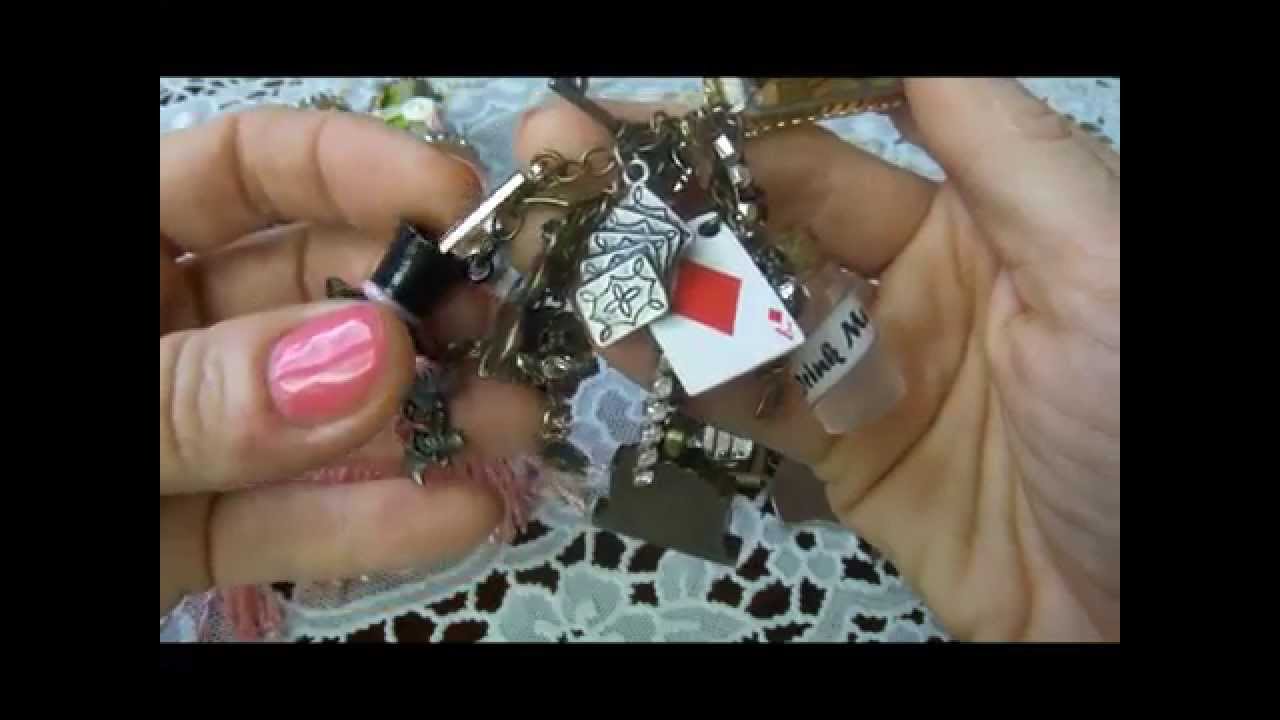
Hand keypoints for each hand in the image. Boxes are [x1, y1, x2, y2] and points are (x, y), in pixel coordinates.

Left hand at [159, 108, 544, 615]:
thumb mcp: (86, 423)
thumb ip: (200, 394)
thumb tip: (372, 355)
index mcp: (111, 262)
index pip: (245, 172)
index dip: (355, 168)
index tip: (458, 200)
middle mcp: (160, 332)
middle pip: (311, 291)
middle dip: (418, 309)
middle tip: (511, 332)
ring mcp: (181, 438)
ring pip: (319, 415)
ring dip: (422, 419)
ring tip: (517, 426)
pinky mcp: (187, 541)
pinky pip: (286, 522)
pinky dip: (370, 523)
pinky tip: (462, 515)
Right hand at [509, 78, 1118, 640]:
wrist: (1152, 612)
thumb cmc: (1141, 425)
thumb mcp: (1094, 261)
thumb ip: (994, 142)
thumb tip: (908, 52)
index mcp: (976, 217)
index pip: (824, 151)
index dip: (724, 127)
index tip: (629, 109)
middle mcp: (913, 282)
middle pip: (764, 223)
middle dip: (663, 190)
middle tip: (559, 158)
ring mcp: (872, 373)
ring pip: (741, 312)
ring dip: (652, 277)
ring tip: (560, 244)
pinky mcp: (848, 457)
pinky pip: (754, 401)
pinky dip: (683, 370)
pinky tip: (615, 336)